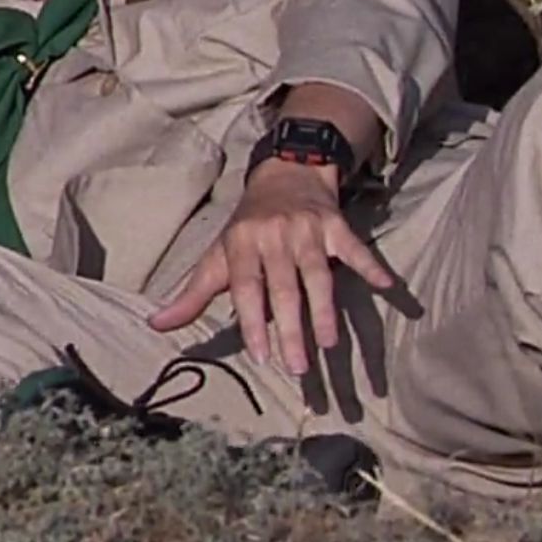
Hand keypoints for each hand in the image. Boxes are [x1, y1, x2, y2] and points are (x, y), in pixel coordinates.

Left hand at [147, 159, 393, 375]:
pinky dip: (371, 265)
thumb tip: (155, 326)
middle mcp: (273, 236)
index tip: (262, 357)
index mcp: (241, 245)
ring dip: (324, 310)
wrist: (286, 173)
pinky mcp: (336, 225)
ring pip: (317, 275)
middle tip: (297, 367)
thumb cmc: (247, 226)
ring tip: (329, 345)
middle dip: (290, 329)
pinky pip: (354, 248)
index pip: (246, 289)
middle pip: (282, 288)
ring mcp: (307, 229)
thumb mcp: (217, 257)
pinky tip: (386, 286)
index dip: (253, 322)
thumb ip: (191, 296)